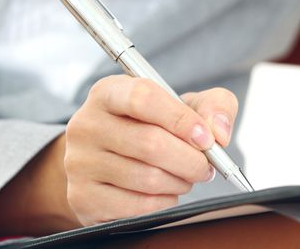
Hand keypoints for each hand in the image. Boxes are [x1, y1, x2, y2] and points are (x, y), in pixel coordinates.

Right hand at [64, 75, 238, 225]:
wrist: (105, 160)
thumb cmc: (150, 127)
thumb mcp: (180, 106)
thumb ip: (212, 106)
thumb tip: (219, 132)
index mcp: (107, 93)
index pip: (143, 98)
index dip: (181, 119)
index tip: (206, 138)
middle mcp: (86, 124)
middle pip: (150, 143)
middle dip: (190, 159)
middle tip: (205, 165)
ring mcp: (80, 162)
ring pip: (147, 177)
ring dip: (180, 181)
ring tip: (185, 176)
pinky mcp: (83, 197)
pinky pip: (138, 206)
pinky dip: (164, 201)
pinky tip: (166, 191)